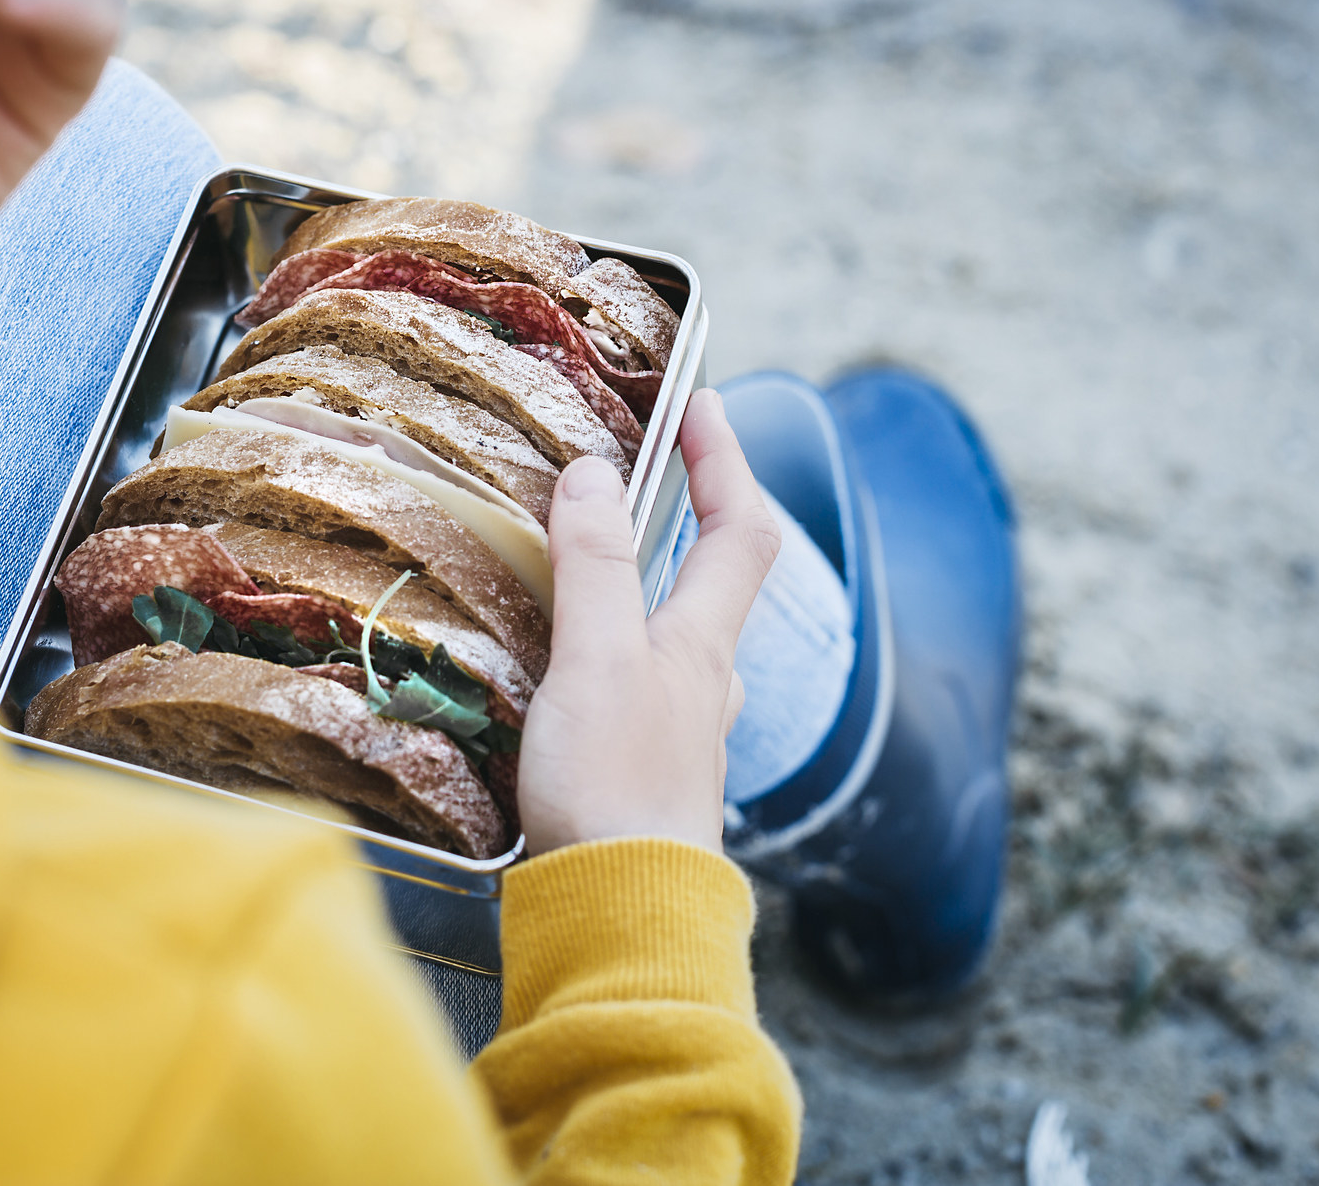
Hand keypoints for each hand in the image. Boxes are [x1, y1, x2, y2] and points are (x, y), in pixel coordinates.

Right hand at [518, 389, 781, 855]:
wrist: (620, 916)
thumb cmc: (617, 788)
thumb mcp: (597, 659)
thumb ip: (595, 566)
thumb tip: (595, 471)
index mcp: (703, 644)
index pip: (741, 530)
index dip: (728, 460)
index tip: (702, 402)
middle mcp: (705, 685)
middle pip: (721, 583)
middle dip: (698, 517)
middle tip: (656, 471)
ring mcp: (678, 735)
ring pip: (683, 640)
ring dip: (656, 588)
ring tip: (600, 561)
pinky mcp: (642, 778)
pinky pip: (642, 689)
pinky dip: (619, 653)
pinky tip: (576, 670)